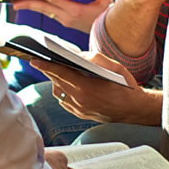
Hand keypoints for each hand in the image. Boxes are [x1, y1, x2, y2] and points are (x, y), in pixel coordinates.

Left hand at [12, 0, 111, 33]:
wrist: (108, 32)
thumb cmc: (107, 15)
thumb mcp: (107, 2)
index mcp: (74, 11)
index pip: (55, 1)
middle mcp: (67, 16)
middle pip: (44, 8)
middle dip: (28, 4)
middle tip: (13, 2)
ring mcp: (65, 20)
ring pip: (44, 11)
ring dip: (30, 7)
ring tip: (17, 4)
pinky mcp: (65, 21)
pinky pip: (48, 12)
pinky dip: (39, 8)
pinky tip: (31, 5)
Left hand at [31, 53, 162, 126]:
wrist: (134, 110)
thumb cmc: (125, 87)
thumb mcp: (114, 66)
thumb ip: (94, 58)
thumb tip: (78, 55)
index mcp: (86, 87)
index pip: (61, 73)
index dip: (46, 66)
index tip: (34, 59)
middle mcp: (79, 100)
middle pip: (57, 81)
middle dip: (48, 70)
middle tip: (40, 59)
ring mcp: (79, 109)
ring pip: (58, 92)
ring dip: (55, 80)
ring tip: (54, 69)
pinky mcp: (80, 113)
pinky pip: (64, 100)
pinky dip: (62, 90)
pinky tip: (66, 82)